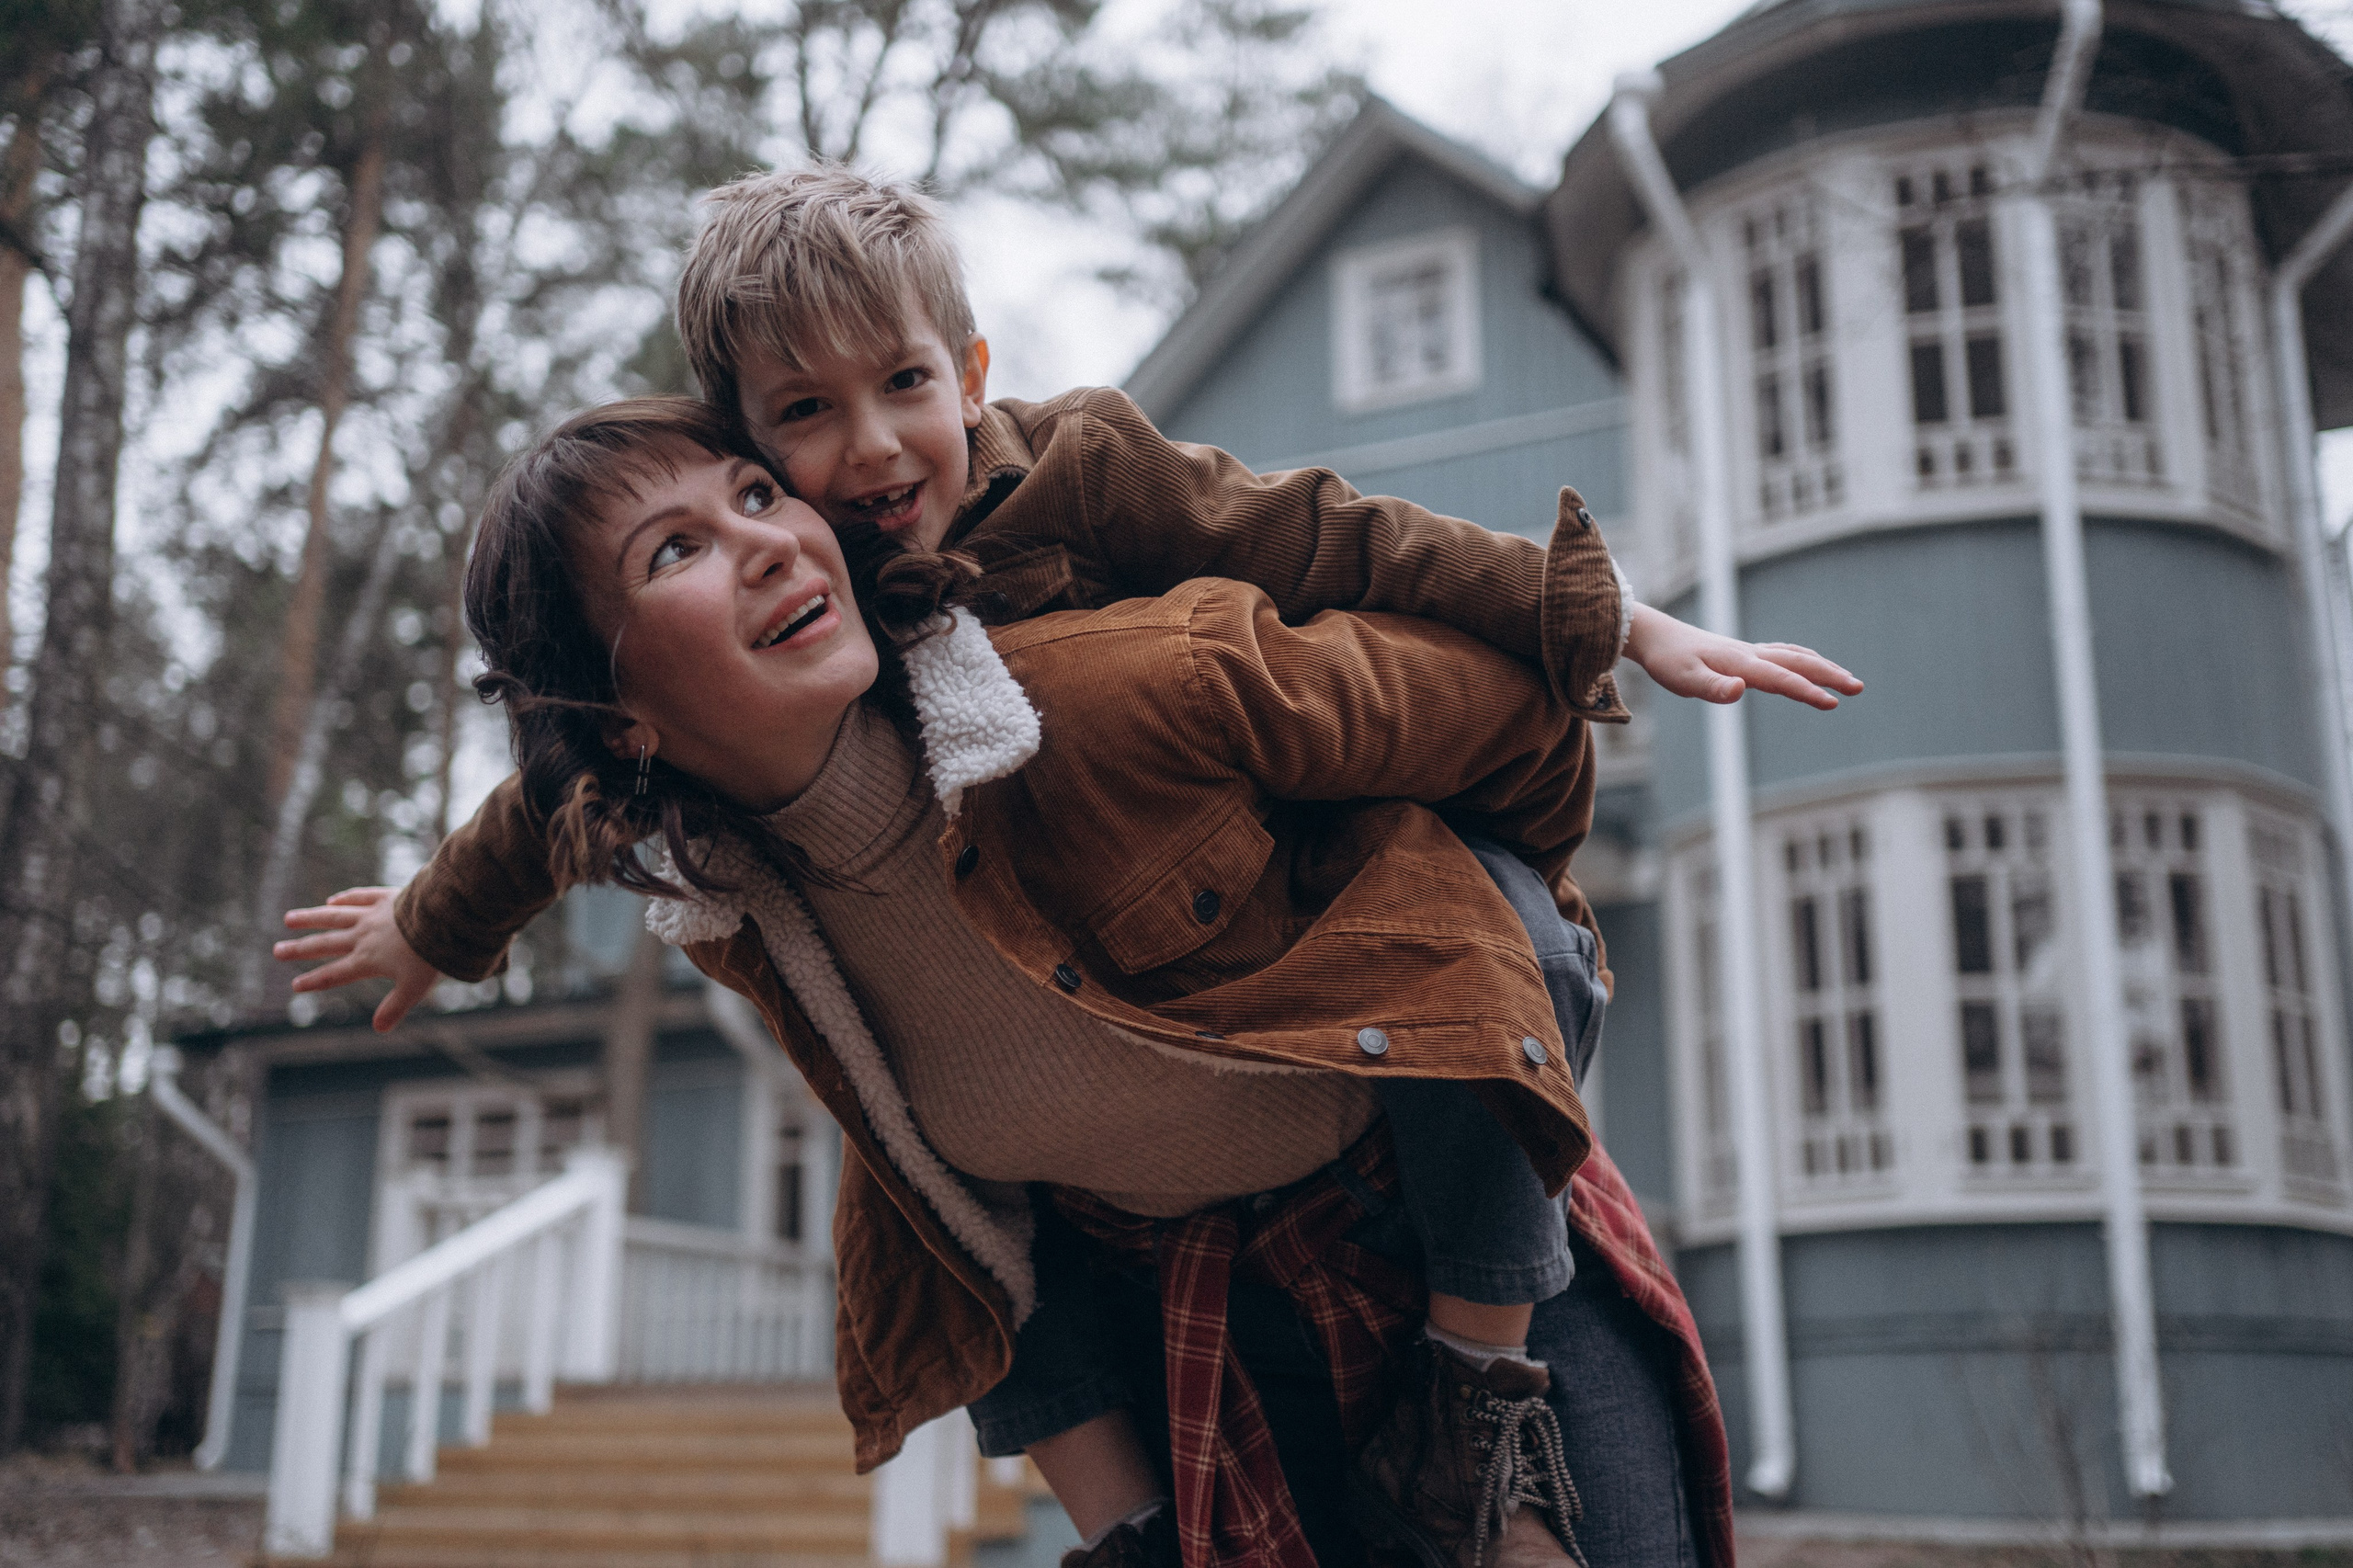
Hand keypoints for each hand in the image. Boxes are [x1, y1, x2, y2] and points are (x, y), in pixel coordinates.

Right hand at [275, 887, 441, 1032]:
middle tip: (276, 950)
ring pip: (334, 916)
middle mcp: (363, 936)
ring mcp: (372, 915)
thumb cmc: (431, 955)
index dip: (314, 981)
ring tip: (288, 918)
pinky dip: (345, 899)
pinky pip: (360, 897)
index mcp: (367, 960)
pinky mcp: (386, 897)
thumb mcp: (415, 988)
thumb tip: (379, 1029)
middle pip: (325, 944)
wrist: (444, 918)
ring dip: (310, 918)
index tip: (295, 985)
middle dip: (299, 949)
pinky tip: (332, 900)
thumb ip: (394, 1007)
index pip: (334, 974)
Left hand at [1624, 603, 1862, 709]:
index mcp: (1741, 663)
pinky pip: (1782, 654)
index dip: (1807, 691)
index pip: (1782, 679)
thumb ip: (1712, 688)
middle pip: (1798, 663)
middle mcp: (1750, 655)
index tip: (1833, 703)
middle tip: (1858, 687)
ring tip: (1845, 678)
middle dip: (1829, 675)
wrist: (1655, 636)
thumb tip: (1739, 690)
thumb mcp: (1683, 680)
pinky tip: (1806, 664)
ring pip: (1794, 656)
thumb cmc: (1668, 661)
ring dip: (1821, 666)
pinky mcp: (1742, 654)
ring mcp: (1748, 652)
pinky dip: (1801, 659)